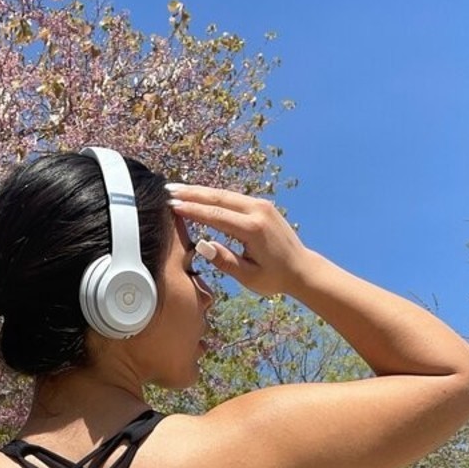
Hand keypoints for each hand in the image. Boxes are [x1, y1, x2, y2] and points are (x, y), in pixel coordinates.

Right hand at [167, 184, 308, 297]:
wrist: (301, 268)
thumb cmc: (275, 277)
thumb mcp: (249, 277)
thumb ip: (225, 261)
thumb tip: (202, 245)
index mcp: (253, 229)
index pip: (216, 215)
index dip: (192, 210)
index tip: (172, 206)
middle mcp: (257, 211)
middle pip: (218, 197)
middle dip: (191, 193)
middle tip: (167, 190)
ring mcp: (260, 205)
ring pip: (224, 194)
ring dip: (200, 191)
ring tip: (177, 190)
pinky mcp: (261, 206)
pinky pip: (232, 197)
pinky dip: (213, 196)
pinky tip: (199, 195)